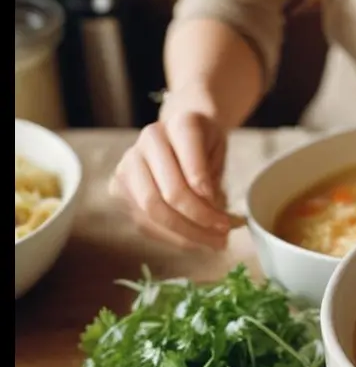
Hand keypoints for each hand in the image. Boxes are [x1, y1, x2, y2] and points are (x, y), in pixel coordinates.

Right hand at [109, 111, 231, 249]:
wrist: (180, 135)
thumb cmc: (205, 146)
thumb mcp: (220, 153)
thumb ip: (213, 179)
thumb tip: (212, 215)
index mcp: (181, 124)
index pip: (191, 158)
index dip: (205, 188)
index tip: (226, 209)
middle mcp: (150, 140)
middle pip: (169, 192)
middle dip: (200, 219)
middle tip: (225, 233)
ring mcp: (129, 163)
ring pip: (154, 210)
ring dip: (187, 234)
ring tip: (215, 242)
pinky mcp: (119, 187)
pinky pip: (145, 222)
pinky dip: (173, 237)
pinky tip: (194, 240)